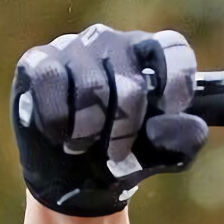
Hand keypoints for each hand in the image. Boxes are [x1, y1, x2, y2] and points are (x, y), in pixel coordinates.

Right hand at [12, 24, 206, 214]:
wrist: (77, 178)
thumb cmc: (124, 155)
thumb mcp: (164, 155)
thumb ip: (185, 138)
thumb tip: (185, 123)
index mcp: (149, 58)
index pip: (173, 50)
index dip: (176, 83)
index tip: (167, 111)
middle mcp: (112, 44)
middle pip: (130, 83)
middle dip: (126, 128)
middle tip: (117, 149)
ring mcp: (73, 48)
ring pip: (90, 86)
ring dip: (91, 130)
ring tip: (87, 142)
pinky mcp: (38, 61)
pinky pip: (51, 82)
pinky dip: (58, 121)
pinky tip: (60, 132)